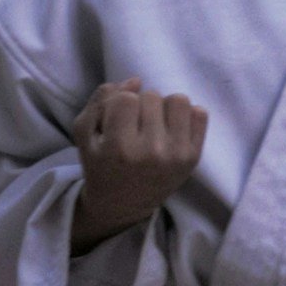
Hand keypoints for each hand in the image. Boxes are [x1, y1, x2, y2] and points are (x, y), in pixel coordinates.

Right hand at [72, 77, 207, 252]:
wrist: (122, 204)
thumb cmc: (101, 164)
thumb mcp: (85, 133)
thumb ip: (101, 100)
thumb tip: (136, 81)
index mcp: (119, 148)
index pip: (126, 98)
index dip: (120, 104)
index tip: (117, 121)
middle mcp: (151, 152)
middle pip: (152, 96)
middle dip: (141, 106)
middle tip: (135, 127)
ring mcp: (176, 155)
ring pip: (178, 99)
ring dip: (164, 107)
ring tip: (154, 125)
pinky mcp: (193, 157)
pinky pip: (200, 113)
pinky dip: (185, 115)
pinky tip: (171, 130)